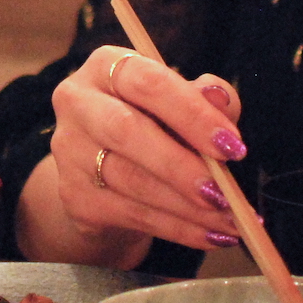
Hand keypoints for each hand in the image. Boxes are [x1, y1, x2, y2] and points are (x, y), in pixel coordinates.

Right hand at [33, 44, 243, 262]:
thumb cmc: (153, 124)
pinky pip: (131, 214)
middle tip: (224, 193)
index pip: (148, 82)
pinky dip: (178, 228)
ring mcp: (69, 151)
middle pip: (126, 131)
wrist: (108, 173)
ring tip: (230, 220)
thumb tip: (219, 99)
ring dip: (187, 207)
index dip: (192, 114)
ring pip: (130, 181)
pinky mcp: (74, 196)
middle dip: (181, 166)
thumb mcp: (181, 103)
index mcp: (107, 66)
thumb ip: (204, 97)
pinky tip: (211, 235)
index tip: (233, 145)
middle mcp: (78, 102)